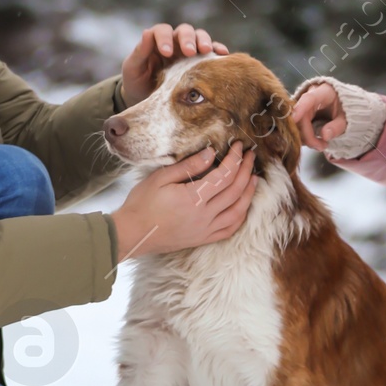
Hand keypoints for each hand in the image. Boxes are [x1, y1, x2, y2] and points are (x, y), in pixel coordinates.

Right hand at [111, 145, 256, 257]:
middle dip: (246, 171)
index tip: (239, 146)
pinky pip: (228, 230)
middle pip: (235, 191)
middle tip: (251, 156)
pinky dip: (240, 216)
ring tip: (254, 179)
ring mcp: (204, 230)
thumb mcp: (161, 177)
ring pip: (237, 212)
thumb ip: (188, 165)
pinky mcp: (201, 239)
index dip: (235, 159)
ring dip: (249, 194)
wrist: (132, 233)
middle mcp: (203, 216)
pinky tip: (243, 206)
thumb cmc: (142, 203)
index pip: (224, 175)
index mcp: (193, 198)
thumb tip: (211, 152)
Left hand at [120, 22, 226, 106]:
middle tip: (190, 51)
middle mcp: (175, 41)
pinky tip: (223, 55)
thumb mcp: (133, 69)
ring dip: (204, 42)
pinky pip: (212, 51)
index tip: (166, 53)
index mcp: (157, 40)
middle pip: (185, 31)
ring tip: (207, 51)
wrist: (147, 99)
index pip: (162, 31)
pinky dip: (218, 50)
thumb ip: (139, 52)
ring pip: (200, 37)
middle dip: (188, 39)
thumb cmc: (137, 82)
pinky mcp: (200, 61)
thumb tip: (146, 33)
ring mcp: (189, 50)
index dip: (165, 39)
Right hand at [291, 81, 345, 149]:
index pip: (308, 99)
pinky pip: (298, 126)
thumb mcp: (347, 118)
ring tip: (321, 145)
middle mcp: (310, 96)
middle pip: (301, 116)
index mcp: (324, 92)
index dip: (300, 108)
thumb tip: (324, 136)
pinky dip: (305, 137)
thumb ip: (337, 126)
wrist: (345, 106)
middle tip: (321, 147)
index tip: (294, 119)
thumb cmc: (346, 109)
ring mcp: (304, 105)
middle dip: (308, 135)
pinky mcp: (301, 114)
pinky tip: (315, 142)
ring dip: (306, 138)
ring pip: (297, 123)